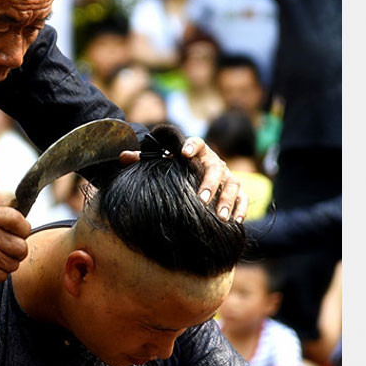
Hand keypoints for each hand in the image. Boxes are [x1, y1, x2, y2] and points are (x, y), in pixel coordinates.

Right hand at [0, 205, 30, 284]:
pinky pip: (3, 275)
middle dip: (16, 253)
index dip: (23, 231)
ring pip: (13, 264)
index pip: (19, 221)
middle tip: (3, 251)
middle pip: (21, 247)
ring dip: (5, 265)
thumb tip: (23, 207)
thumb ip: (2, 211)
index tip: (16, 235)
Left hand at [120, 137, 247, 222]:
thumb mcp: (162, 164)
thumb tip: (122, 157)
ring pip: (232, 184)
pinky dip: (242, 208)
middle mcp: (214, 162)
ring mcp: (227, 177)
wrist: (195, 176)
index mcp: (197, 152)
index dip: (191, 146)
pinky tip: (236, 222)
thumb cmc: (176, 170)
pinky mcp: (237, 191)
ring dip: (227, 200)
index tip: (184, 153)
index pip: (197, 143)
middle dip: (210, 183)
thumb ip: (143, 159)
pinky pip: (243, 198)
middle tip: (202, 199)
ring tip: (220, 216)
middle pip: (215, 168)